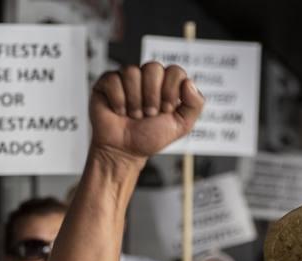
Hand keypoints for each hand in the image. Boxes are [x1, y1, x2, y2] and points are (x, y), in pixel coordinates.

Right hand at [89, 63, 203, 162]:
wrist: (124, 151)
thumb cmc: (150, 138)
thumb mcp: (181, 126)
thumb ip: (194, 105)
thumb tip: (189, 82)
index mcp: (165, 84)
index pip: (175, 71)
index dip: (171, 91)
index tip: (166, 110)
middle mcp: (146, 78)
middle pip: (153, 68)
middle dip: (152, 97)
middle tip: (149, 114)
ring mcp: (125, 78)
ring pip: (132, 72)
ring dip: (135, 101)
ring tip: (134, 114)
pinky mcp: (106, 82)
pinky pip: (114, 80)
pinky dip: (118, 101)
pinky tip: (119, 111)